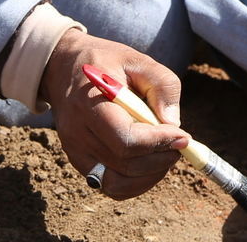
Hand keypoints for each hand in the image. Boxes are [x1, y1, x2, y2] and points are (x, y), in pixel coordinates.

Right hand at [40, 28, 187, 199]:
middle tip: (180, 143)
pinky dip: (135, 183)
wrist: (62, 68)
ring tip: (166, 153)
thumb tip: (173, 123)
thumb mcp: (137, 59)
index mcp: (89, 103)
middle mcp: (77, 133)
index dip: (159, 141)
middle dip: (161, 157)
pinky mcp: (79, 162)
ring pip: (117, 183)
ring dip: (151, 174)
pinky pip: (109, 186)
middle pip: (125, 163)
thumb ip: (161, 85)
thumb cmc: (105, 62)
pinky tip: (150, 163)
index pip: (125, 138)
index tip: (183, 135)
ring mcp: (75, 151)